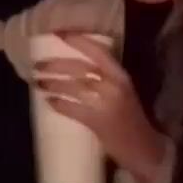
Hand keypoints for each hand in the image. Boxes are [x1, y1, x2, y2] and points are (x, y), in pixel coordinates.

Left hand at [32, 32, 166, 182]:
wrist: (144, 148)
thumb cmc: (131, 118)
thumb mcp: (123, 91)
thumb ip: (105, 78)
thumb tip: (74, 67)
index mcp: (121, 75)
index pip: (98, 51)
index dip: (78, 41)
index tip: (58, 33)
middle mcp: (114, 86)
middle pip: (80, 68)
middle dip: (56, 65)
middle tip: (38, 66)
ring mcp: (106, 104)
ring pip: (74, 87)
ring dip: (53, 84)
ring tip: (38, 83)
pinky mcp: (98, 123)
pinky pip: (73, 109)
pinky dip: (59, 104)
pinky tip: (49, 102)